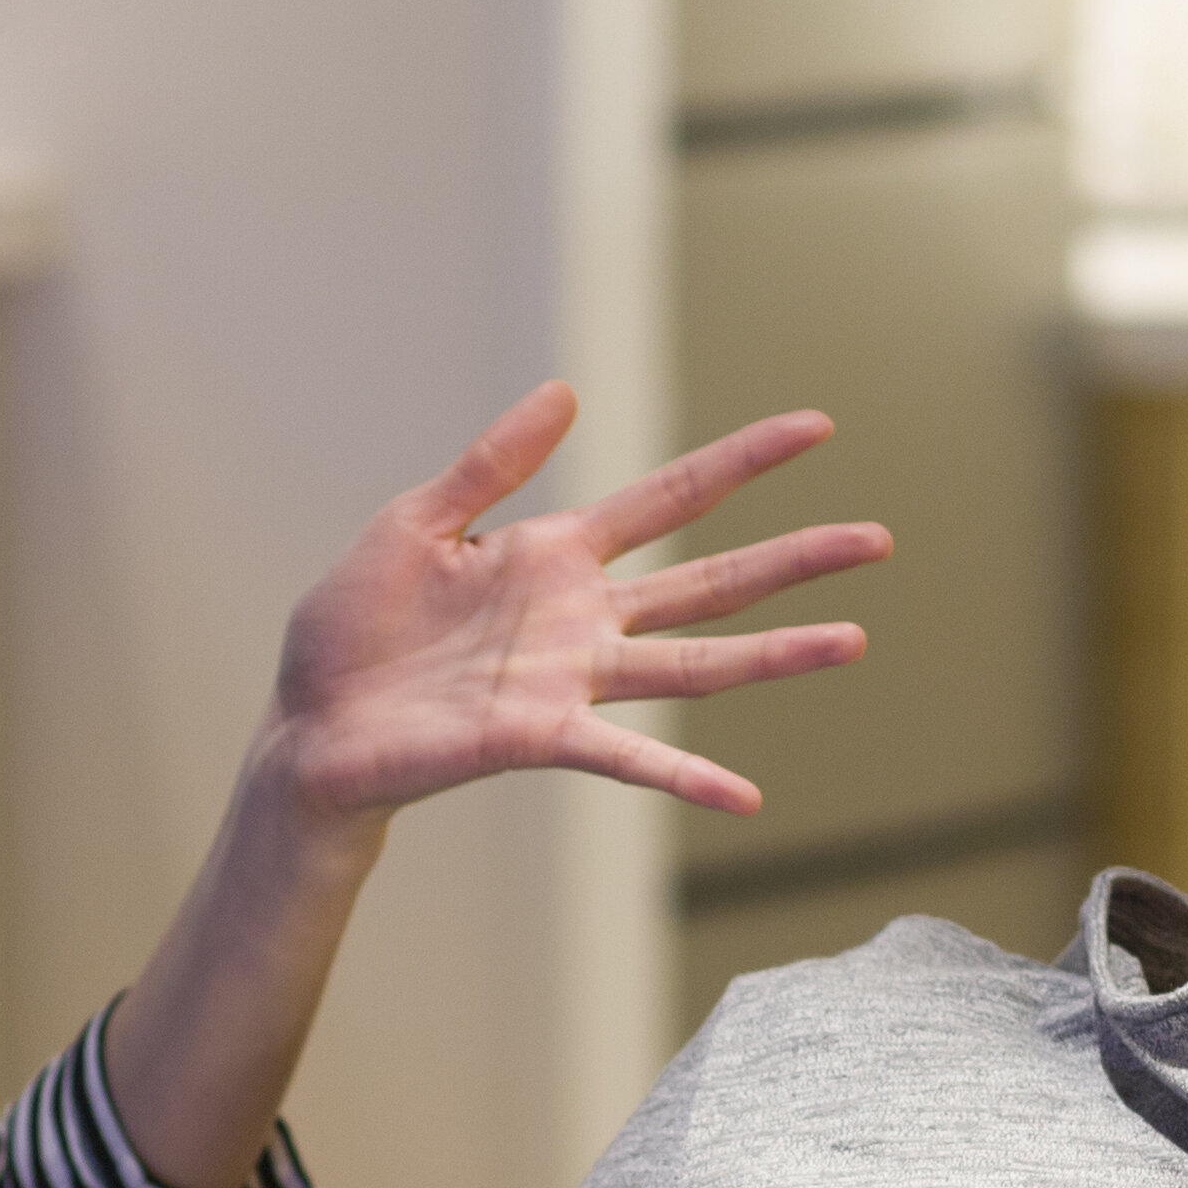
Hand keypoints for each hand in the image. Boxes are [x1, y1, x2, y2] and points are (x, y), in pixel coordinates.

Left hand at [245, 384, 885, 833]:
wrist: (308, 725)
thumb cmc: (352, 630)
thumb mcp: (415, 521)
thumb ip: (492, 464)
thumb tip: (565, 391)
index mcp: (554, 555)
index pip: (670, 498)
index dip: (742, 461)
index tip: (816, 427)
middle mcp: (581, 620)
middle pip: (711, 582)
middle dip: (795, 557)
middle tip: (878, 537)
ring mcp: (570, 681)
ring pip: (696, 664)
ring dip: (776, 655)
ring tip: (853, 638)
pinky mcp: (539, 737)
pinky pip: (627, 759)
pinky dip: (684, 778)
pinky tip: (746, 795)